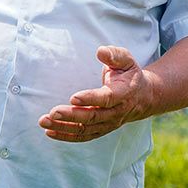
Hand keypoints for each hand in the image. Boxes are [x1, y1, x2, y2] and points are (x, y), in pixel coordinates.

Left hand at [38, 46, 155, 142]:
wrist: (143, 97)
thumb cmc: (129, 74)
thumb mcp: (127, 60)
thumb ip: (114, 55)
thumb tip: (100, 51)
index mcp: (123, 93)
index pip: (107, 98)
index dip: (91, 98)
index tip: (73, 97)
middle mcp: (117, 112)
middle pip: (93, 117)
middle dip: (71, 115)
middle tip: (53, 112)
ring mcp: (109, 123)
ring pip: (85, 129)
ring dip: (63, 127)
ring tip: (44, 122)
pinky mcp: (101, 129)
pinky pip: (83, 136)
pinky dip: (66, 135)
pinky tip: (49, 132)